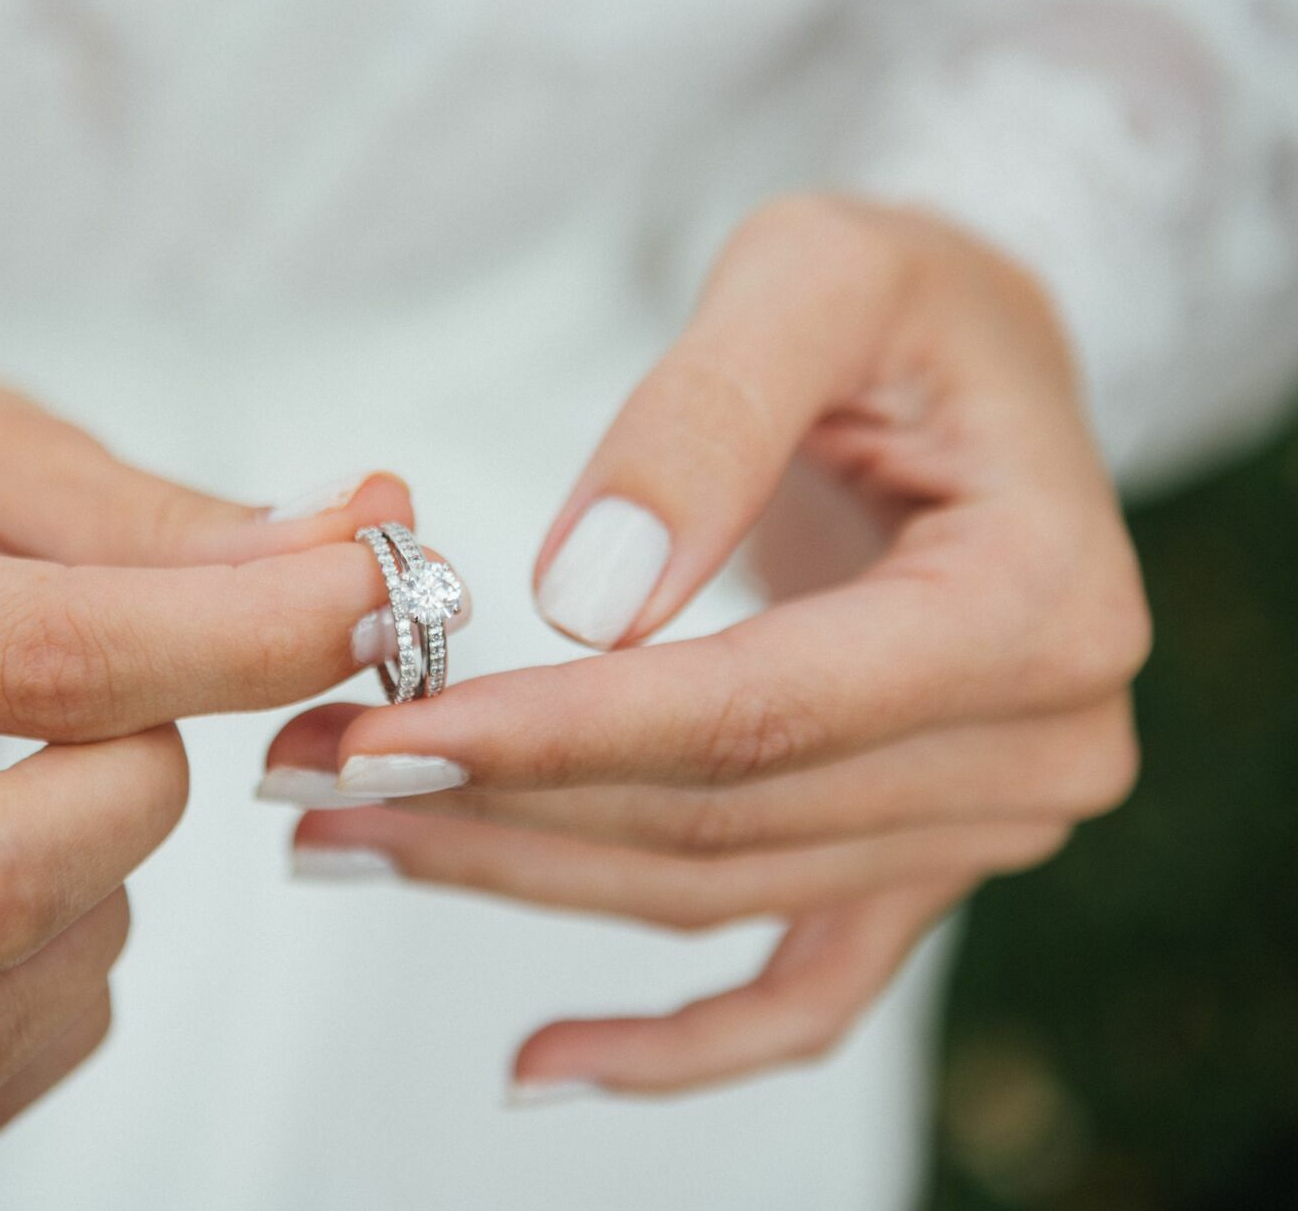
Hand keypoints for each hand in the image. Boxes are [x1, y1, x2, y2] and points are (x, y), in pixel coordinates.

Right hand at [0, 370, 423, 1142]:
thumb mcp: (13, 450)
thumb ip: (183, 526)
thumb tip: (374, 552)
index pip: (39, 663)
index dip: (242, 644)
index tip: (370, 604)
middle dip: (138, 807)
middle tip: (147, 719)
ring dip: (97, 913)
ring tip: (85, 791)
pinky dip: (61, 1000)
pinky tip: (66, 880)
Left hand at [264, 198, 1149, 1098]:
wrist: (972, 365)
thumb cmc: (900, 300)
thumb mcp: (809, 276)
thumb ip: (703, 417)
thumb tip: (586, 603)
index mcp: (1034, 603)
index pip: (755, 709)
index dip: (552, 736)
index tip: (374, 739)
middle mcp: (1036, 745)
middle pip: (715, 814)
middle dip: (492, 804)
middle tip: (303, 774)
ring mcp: (987, 820)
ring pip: (715, 890)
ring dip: (521, 878)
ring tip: (341, 836)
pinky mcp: (928, 853)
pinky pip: (806, 987)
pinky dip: (680, 1044)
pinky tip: (541, 1065)